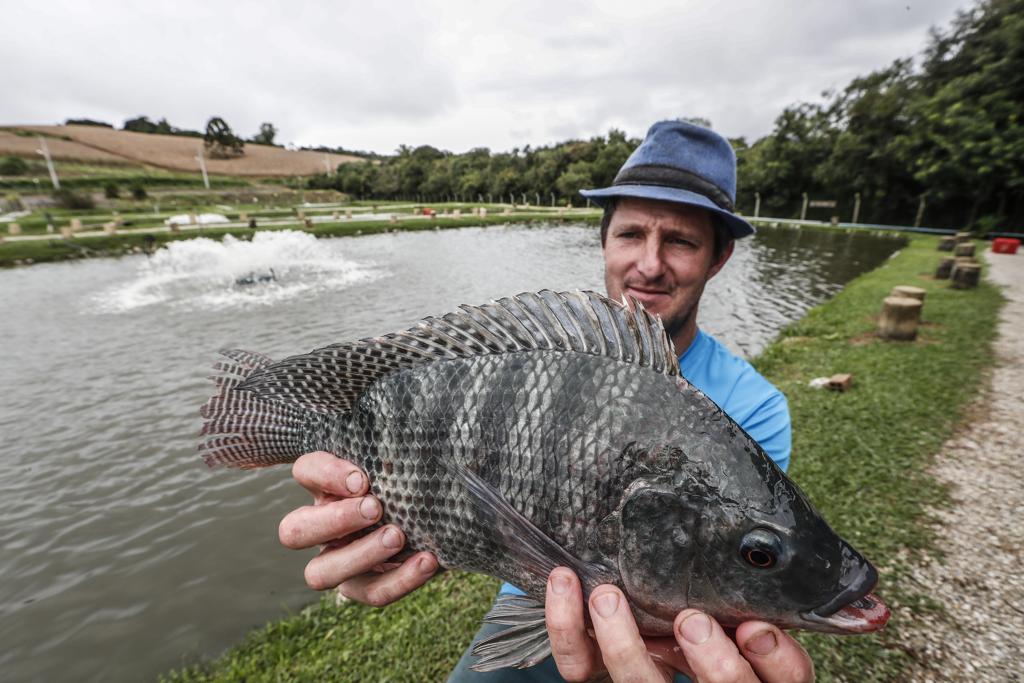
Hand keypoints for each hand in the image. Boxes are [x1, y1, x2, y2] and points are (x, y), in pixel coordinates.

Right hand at [277, 451, 437, 604]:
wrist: (442, 520)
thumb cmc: (416, 482)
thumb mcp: (405, 463)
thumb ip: (397, 453)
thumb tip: (411, 440)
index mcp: (327, 486)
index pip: (306, 471)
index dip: (327, 475)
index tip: (363, 479)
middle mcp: (322, 526)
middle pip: (294, 532)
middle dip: (334, 521)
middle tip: (375, 508)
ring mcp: (337, 561)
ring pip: (320, 573)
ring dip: (360, 555)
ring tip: (398, 536)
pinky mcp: (363, 586)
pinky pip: (372, 592)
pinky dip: (400, 580)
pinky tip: (428, 561)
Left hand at [545, 567, 813, 682]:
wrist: (638, 606)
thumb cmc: (701, 587)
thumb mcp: (730, 589)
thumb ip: (740, 581)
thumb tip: (752, 541)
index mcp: (753, 667)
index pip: (786, 678)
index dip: (775, 660)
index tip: (754, 626)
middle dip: (712, 663)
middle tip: (689, 619)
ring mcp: (649, 680)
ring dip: (622, 644)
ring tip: (607, 595)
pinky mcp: (601, 673)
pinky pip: (579, 667)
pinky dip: (566, 627)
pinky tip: (565, 582)